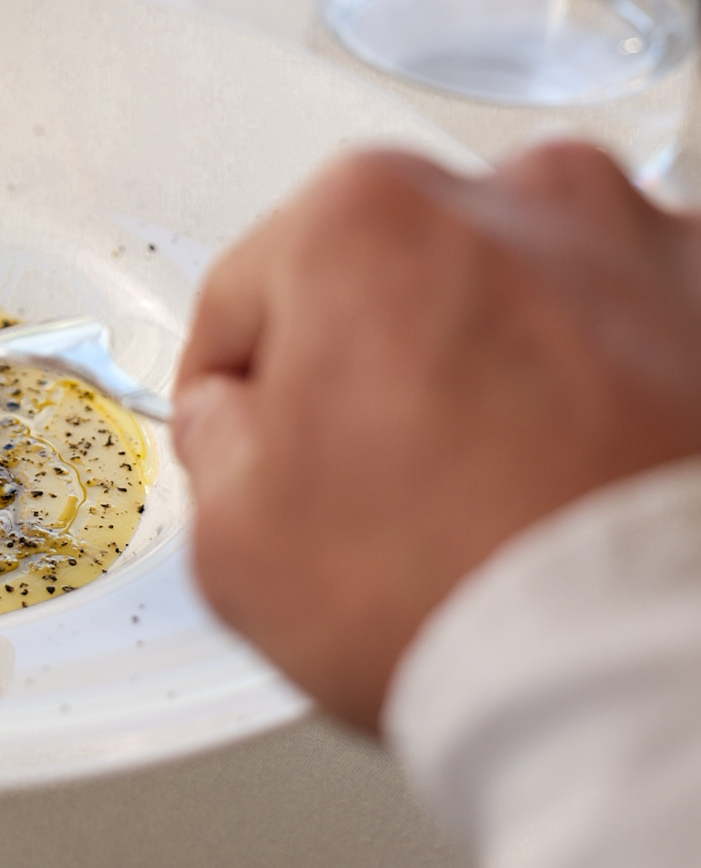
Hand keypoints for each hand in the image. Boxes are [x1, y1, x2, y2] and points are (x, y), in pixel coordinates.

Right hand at [172, 142, 700, 729]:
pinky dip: (619, 388)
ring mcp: (638, 245)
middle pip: (401, 274)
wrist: (650, 671)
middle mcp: (510, 197)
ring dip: (512, 364)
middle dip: (389, 361)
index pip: (253, 294)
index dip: (244, 388)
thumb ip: (217, 443)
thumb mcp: (235, 544)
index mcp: (363, 216)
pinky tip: (596, 480)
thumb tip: (246, 427)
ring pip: (529, 295)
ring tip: (514, 491)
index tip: (261, 439)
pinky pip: (641, 334)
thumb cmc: (466, 591)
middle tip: (395, 482)